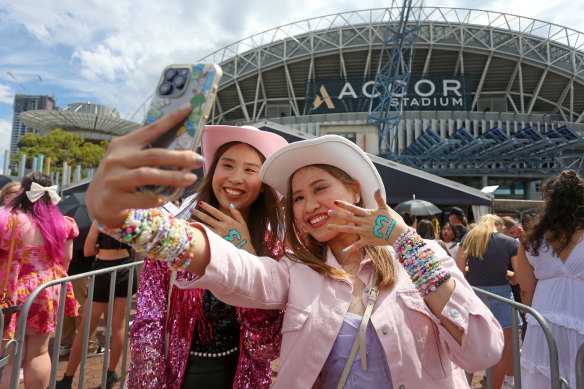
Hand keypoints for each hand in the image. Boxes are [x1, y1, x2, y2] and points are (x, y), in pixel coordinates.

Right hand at [86, 105, 203, 226]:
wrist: (98, 201)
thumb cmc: (121, 176)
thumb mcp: (129, 158)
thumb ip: (148, 151)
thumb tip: (183, 146)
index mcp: (124, 144)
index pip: (150, 129)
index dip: (170, 120)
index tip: (187, 109)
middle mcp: (117, 159)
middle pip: (154, 155)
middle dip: (179, 157)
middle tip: (198, 160)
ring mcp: (113, 178)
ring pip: (147, 175)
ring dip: (172, 177)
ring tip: (191, 178)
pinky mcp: (113, 198)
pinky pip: (141, 199)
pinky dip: (157, 198)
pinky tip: (169, 198)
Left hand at [191, 202, 255, 253]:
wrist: (244, 250)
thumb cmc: (244, 237)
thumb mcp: (243, 223)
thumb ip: (237, 214)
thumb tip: (231, 205)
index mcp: (228, 221)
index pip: (215, 212)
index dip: (207, 207)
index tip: (200, 203)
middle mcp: (222, 226)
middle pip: (207, 218)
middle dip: (198, 213)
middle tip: (191, 209)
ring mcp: (219, 234)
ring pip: (205, 226)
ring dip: (196, 222)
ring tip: (189, 219)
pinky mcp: (216, 241)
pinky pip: (206, 235)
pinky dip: (199, 231)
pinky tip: (194, 229)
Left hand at [327, 190, 407, 252]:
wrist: (399, 234)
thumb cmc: (394, 220)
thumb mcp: (386, 208)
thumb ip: (379, 199)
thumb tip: (377, 189)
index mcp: (368, 214)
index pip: (353, 208)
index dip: (344, 205)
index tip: (335, 202)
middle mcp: (365, 222)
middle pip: (349, 218)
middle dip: (338, 215)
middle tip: (328, 212)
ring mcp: (365, 232)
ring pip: (349, 230)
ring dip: (338, 228)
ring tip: (328, 227)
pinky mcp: (368, 240)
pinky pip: (357, 245)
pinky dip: (351, 248)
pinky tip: (343, 250)